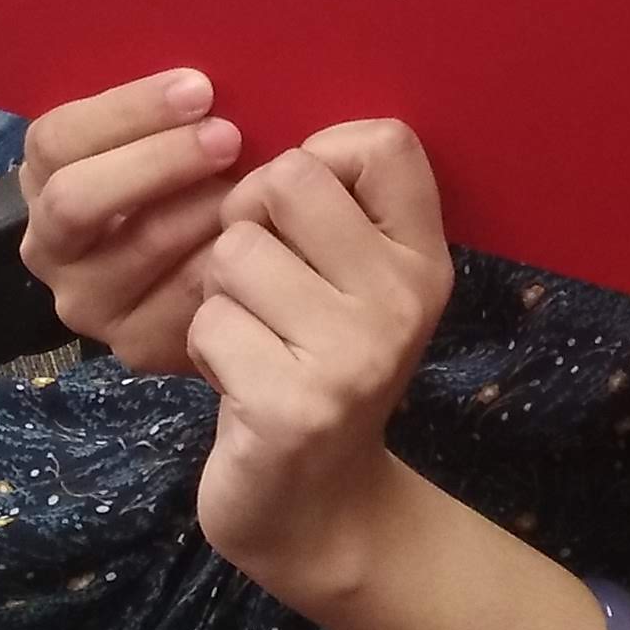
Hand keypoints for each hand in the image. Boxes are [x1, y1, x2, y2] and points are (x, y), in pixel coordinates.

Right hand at [20, 71, 247, 373]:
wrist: (228, 269)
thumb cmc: (199, 176)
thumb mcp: (172, 134)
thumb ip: (175, 105)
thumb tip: (219, 60)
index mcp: (47, 175)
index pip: (56, 138)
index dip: (126, 109)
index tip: (200, 87)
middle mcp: (51, 243)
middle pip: (74, 199)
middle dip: (155, 161)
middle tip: (229, 136)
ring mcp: (88, 302)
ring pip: (131, 251)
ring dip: (197, 211)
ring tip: (252, 184)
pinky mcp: (133, 346)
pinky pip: (178, 303)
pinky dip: (222, 263)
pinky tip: (262, 238)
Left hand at [188, 121, 452, 600]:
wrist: (317, 508)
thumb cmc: (315, 366)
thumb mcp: (356, 283)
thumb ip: (338, 208)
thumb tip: (263, 121)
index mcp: (425, 258)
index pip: (385, 142)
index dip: (319, 158)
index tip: (303, 214)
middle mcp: (405, 300)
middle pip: (288, 182)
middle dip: (249, 226)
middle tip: (265, 287)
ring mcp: (353, 355)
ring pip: (235, 250)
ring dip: (220, 294)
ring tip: (253, 340)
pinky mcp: (293, 405)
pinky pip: (208, 321)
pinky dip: (205, 348)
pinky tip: (239, 385)